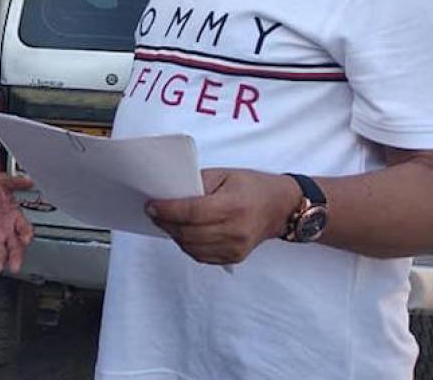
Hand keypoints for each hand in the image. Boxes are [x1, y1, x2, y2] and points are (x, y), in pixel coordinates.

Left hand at [0, 174, 34, 276]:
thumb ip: (16, 182)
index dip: (27, 234)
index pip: (25, 228)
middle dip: (17, 256)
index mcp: (16, 216)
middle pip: (16, 246)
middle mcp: (9, 230)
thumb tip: (29, 181)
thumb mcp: (3, 181)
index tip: (27, 238)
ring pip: (3, 253)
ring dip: (2, 262)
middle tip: (16, 265)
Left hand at [145, 168, 300, 264]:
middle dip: (165, 222)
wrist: (282, 208)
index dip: (167, 210)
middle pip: (189, 232)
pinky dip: (187, 245)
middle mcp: (235, 230)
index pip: (192, 212)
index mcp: (233, 206)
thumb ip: (197, 184)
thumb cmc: (253, 187)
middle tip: (153, 212)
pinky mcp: (234, 257)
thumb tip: (170, 193)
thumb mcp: (224, 175)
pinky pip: (201, 256)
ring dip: (174, 235)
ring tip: (165, 222)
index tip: (151, 205)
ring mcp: (235, 247)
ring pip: (192, 247)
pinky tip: (182, 233)